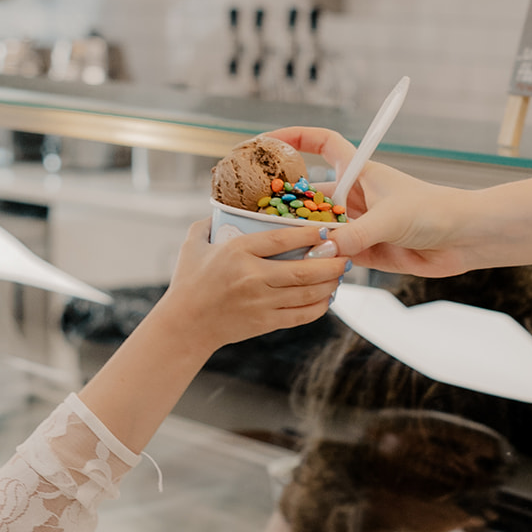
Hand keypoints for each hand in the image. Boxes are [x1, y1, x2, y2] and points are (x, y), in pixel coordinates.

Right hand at [149, 219, 346, 356]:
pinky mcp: (264, 322)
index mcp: (236, 252)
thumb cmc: (188, 283)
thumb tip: (225, 206)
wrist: (184, 325)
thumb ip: (209, 223)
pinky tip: (328, 297)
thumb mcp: (192, 245)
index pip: (280, 239)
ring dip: (330, 283)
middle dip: (331, 262)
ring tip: (341, 273)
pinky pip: (301, 315)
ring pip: (307, 293)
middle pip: (302, 269)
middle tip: (346, 254)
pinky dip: (319, 307)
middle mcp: (251, 277)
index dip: (309, 234)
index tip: (327, 229)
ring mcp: (260, 302)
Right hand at [268, 126, 474, 276]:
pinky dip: (318, 259)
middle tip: (256, 213)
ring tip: (274, 247)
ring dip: (300, 235)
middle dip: (285, 201)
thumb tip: (321, 251)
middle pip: (309, 194)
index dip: (295, 137)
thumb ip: (355, 236)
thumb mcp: (390, 219)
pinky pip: (331, 253)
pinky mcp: (363, 250)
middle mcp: (354, 196)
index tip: (267, 142)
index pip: (322, 144)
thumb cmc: (434, 212)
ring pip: (317, 227)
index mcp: (360, 172)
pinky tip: (301, 268)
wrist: (464, 239)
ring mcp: (357, 224)